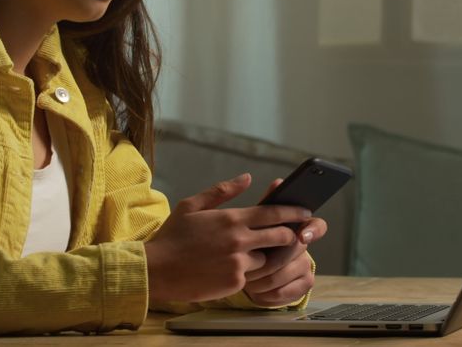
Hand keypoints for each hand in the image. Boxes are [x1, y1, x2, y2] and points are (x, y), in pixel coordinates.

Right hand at [144, 174, 312, 302]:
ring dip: (265, 257)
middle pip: (279, 236)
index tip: (305, 212)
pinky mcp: (234, 282)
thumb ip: (222, 191)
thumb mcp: (192, 206)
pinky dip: (248, 273)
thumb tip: (247, 178)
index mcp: (230, 218)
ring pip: (266, 259)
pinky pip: (251, 276)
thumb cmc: (172, 236)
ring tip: (259, 255)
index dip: (293, 212)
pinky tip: (235, 269)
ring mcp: (238, 263)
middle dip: (290, 236)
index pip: (272, 212)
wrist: (156, 270)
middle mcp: (238, 240)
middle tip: (293, 236)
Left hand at [243, 178, 327, 305]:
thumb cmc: (247, 240)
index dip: (312, 230)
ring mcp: (305, 267)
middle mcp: (306, 247)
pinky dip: (264, 292)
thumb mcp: (252, 220)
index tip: (302, 235)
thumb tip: (278, 182)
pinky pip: (283, 292)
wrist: (238, 269)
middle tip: (251, 259)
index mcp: (298, 227)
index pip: (317, 225)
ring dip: (261, 277)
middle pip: (296, 252)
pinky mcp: (301, 287)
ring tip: (245, 276)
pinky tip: (253, 289)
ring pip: (285, 274)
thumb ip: (266, 203)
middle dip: (271, 257)